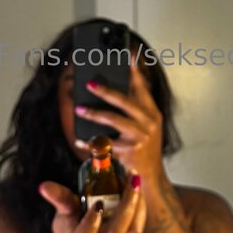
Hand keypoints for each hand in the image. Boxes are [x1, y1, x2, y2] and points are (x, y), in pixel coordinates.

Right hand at [38, 177, 145, 232]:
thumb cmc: (70, 224)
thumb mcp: (63, 211)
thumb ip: (58, 198)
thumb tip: (43, 186)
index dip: (90, 224)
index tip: (96, 204)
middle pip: (115, 231)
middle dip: (126, 204)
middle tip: (131, 178)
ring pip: (132, 229)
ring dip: (137, 203)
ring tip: (134, 178)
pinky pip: (137, 226)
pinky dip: (140, 207)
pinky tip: (136, 189)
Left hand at [74, 64, 164, 187]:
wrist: (151, 177)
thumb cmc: (145, 149)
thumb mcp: (146, 126)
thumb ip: (135, 109)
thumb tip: (112, 89)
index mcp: (153, 113)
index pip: (142, 88)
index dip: (134, 71)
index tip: (126, 55)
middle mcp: (149, 123)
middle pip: (125, 101)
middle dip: (106, 90)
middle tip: (90, 83)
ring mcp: (140, 137)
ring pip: (113, 120)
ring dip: (94, 113)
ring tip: (79, 109)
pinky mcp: (129, 152)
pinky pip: (104, 143)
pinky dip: (90, 142)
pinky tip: (80, 140)